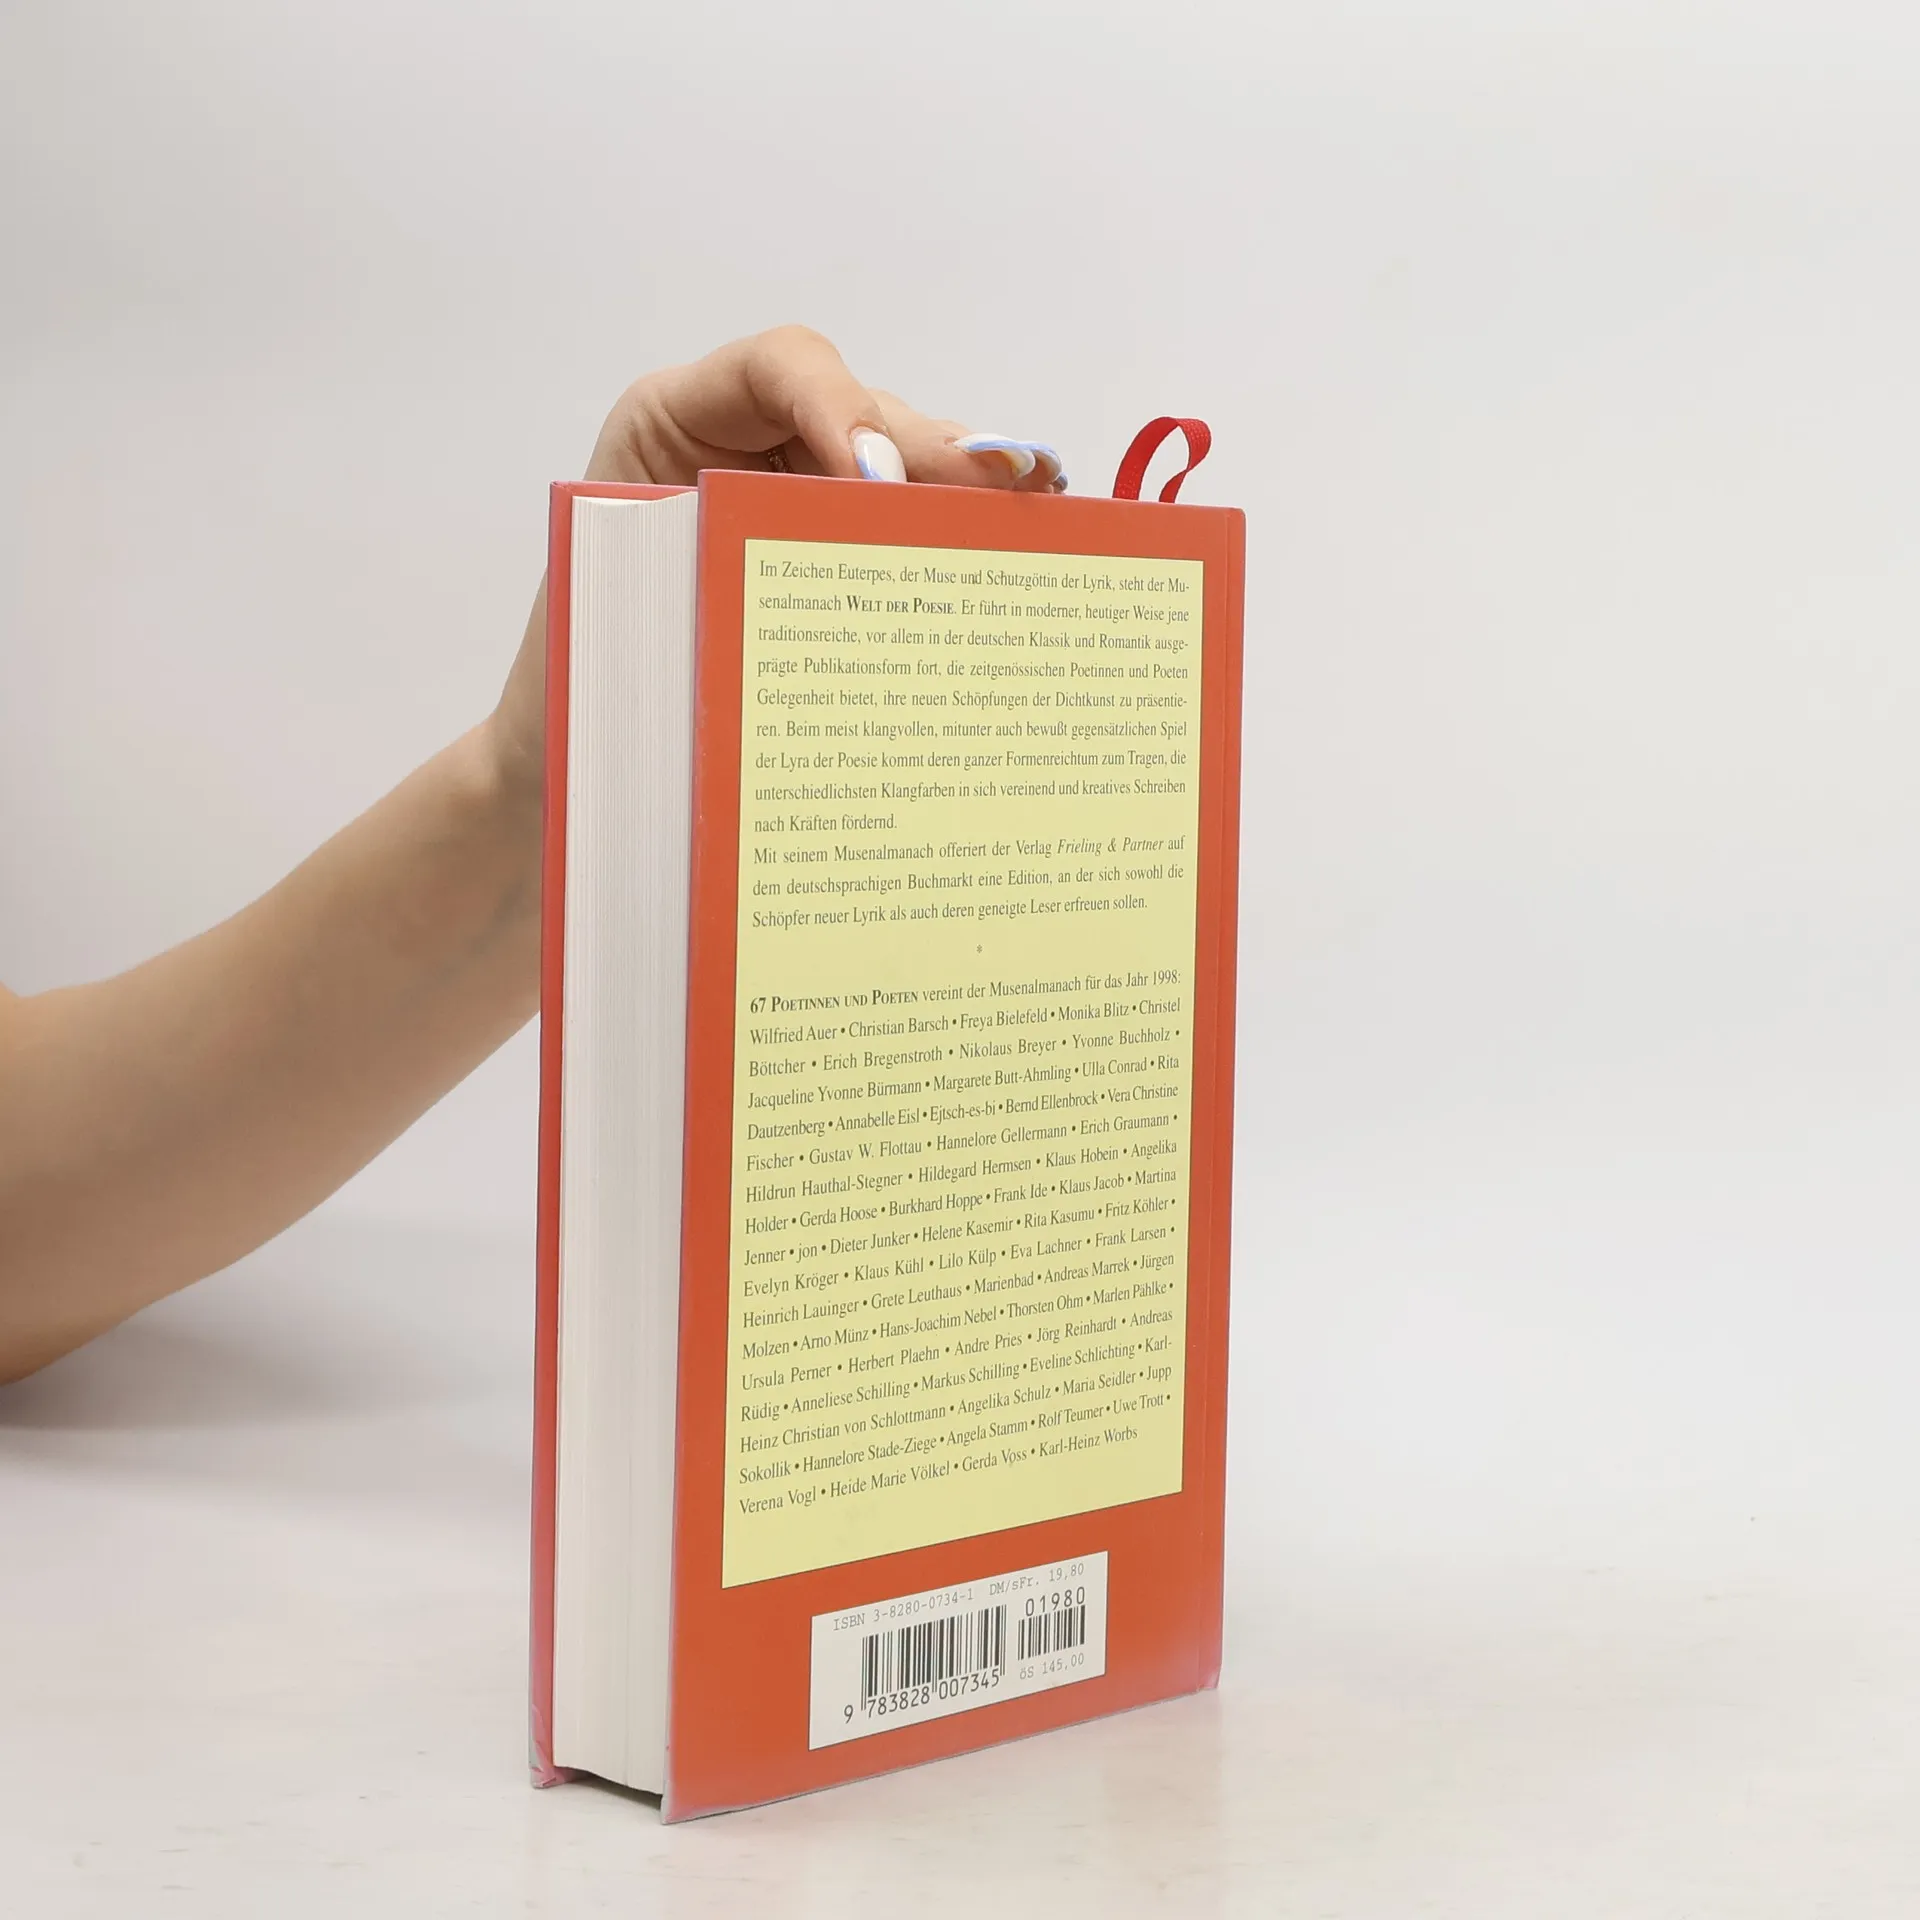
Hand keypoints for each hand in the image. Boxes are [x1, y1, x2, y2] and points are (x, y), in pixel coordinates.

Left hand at [487, 325, 1063, 801]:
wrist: (569, 745)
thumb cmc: (586, 675)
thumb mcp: (643, 600)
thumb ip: (731, 552)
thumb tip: (856, 531)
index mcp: (672, 423)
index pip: (778, 369)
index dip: (841, 405)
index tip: (880, 478)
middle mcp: (742, 440)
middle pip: (860, 414)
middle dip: (935, 452)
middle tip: (1010, 488)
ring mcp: (788, 487)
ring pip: (896, 464)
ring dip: (959, 492)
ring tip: (1030, 515)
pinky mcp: (820, 543)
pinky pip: (894, 523)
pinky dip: (947, 537)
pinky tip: (1007, 550)